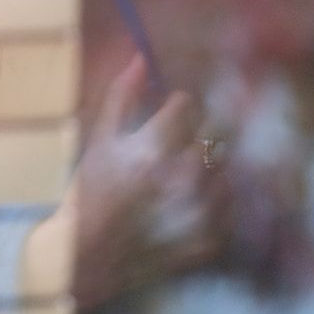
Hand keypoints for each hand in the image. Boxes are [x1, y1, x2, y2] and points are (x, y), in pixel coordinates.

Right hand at [70, 54, 228, 309]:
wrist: (87, 256)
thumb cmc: (89, 193)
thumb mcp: (99, 141)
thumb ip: (122, 97)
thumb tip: (141, 57)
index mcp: (154, 149)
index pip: (185, 106)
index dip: (175, 107)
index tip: (166, 116)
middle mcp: (183, 179)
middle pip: (212, 135)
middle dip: (196, 134)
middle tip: (174, 148)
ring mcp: (199, 213)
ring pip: (224, 170)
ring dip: (208, 168)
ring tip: (179, 178)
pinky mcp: (208, 240)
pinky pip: (227, 208)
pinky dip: (214, 203)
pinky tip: (186, 205)